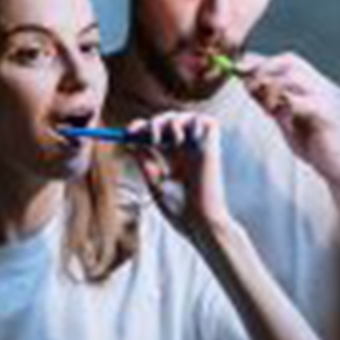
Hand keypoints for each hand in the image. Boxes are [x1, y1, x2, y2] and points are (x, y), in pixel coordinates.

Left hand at [127, 112, 230, 231]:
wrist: (199, 222)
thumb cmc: (178, 210)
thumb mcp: (154, 182)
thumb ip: (144, 161)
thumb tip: (129, 141)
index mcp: (172, 160)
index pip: (156, 135)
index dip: (142, 129)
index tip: (127, 133)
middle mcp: (186, 151)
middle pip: (168, 122)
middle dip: (154, 123)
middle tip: (145, 136)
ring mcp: (199, 148)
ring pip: (185, 117)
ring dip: (171, 122)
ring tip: (167, 140)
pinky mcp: (211, 147)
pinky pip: (207, 121)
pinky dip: (194, 121)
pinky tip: (186, 139)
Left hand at [240, 52, 339, 198]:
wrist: (331, 164)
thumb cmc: (309, 140)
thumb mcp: (282, 117)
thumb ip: (267, 100)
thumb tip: (245, 82)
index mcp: (309, 83)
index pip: (284, 60)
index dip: (260, 61)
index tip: (238, 69)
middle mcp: (318, 85)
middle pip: (290, 61)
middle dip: (264, 69)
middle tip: (249, 86)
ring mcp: (322, 98)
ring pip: (294, 78)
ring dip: (272, 88)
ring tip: (266, 107)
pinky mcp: (324, 115)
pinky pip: (300, 102)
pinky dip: (283, 105)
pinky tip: (277, 116)